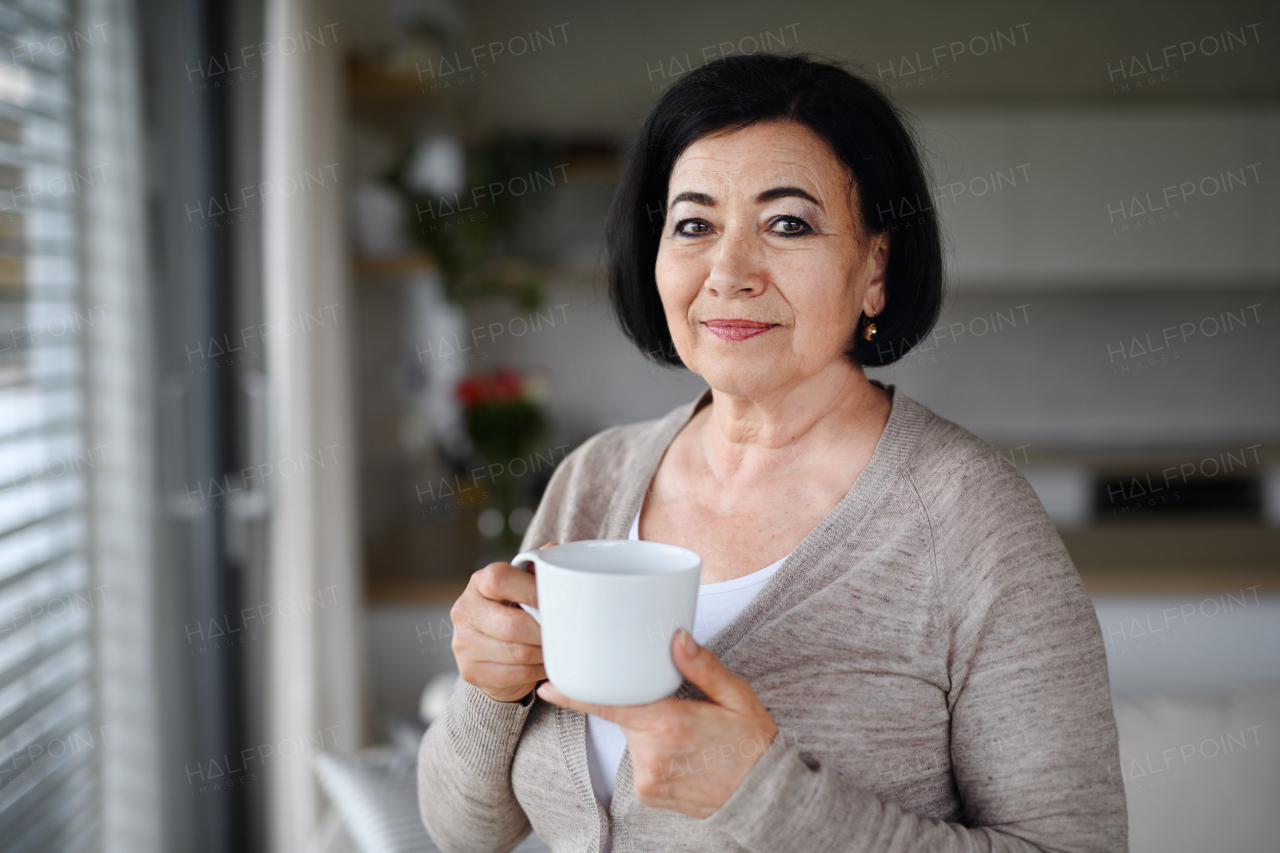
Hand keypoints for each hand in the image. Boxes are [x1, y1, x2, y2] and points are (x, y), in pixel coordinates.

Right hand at [450, 543, 556, 702]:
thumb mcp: (524, 587)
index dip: (531, 589)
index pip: (499, 579)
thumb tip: (555, 548)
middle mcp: (465, 611)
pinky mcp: (470, 671)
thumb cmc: (515, 611)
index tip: (555, 600)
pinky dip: (537, 671)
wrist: (492, 653)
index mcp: (478, 583)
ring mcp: (464, 643)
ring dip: (544, 653)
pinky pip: (515, 674)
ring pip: (517, 652)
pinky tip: (544, 665)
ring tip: (557, 650)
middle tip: (564, 633)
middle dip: (544, 632)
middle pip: (512, 624)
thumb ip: (537, 568)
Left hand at [536, 629, 778, 817]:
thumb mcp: (737, 696)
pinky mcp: (649, 796)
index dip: (576, 696)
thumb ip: (703, 667)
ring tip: (689, 740)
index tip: (548, 686)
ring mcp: (649, 779)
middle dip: (643, 708)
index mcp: (670, 724)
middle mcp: (653, 754)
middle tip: (681, 713)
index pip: (611, 705)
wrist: (765, 798)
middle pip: (627, 717)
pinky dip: (655, 756)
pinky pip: (640, 765)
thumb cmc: (753, 742)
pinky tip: (684, 758)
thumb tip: (677, 638)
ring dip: (651, 734)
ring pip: (634, 741)